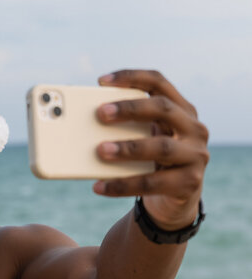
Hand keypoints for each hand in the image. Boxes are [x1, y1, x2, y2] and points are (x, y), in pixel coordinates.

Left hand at [93, 69, 208, 229]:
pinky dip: (122, 185)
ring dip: (128, 148)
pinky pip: (152, 183)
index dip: (132, 77)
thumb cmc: (150, 161)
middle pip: (163, 109)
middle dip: (130, 109)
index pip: (158, 83)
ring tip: (100, 150)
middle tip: (100, 113)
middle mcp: (193, 128)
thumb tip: (82, 125)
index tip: (102, 81)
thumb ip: (124, 127)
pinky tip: (100, 186)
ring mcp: (196, 155)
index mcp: (180, 109)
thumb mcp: (142, 139)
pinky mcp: (189, 183)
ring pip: (161, 147)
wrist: (172, 200)